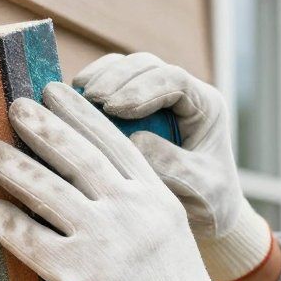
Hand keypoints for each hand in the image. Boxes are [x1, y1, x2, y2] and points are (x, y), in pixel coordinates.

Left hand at [0, 82, 274, 280]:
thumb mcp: (171, 239)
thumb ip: (139, 209)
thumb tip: (96, 190)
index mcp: (158, 198)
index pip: (115, 141)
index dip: (82, 113)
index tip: (58, 91)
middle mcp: (132, 211)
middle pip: (77, 155)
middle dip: (42, 126)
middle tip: (16, 105)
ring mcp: (105, 241)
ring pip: (47, 190)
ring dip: (13, 166)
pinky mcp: (80, 276)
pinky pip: (31, 240)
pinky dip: (6, 223)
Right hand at [72, 52, 272, 280]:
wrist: (204, 214)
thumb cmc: (208, 201)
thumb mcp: (198, 187)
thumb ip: (171, 163)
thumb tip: (134, 140)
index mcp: (204, 106)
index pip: (174, 80)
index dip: (142, 87)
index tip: (115, 109)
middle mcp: (181, 94)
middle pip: (145, 66)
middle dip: (115, 78)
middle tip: (91, 98)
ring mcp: (155, 96)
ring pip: (125, 69)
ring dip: (100, 79)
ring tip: (78, 97)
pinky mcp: (133, 106)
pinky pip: (110, 85)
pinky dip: (90, 91)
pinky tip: (72, 106)